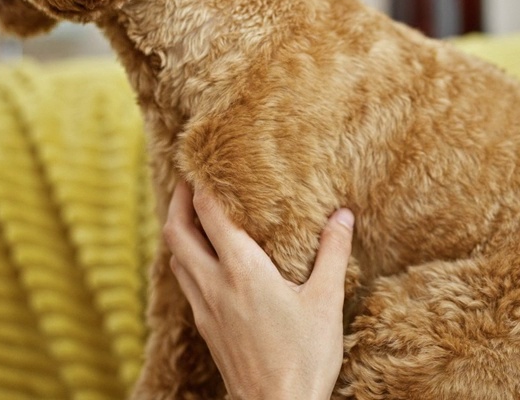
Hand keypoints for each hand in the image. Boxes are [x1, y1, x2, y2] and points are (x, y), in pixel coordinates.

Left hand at [163, 183, 354, 399]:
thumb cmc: (304, 357)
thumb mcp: (326, 301)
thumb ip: (333, 254)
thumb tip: (343, 216)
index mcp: (242, 271)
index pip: (210, 215)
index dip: (202, 185)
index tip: (206, 164)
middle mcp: (215, 285)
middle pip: (176, 233)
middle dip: (178, 202)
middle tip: (189, 182)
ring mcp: (205, 309)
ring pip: (176, 259)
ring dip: (179, 232)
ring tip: (194, 216)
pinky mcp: (206, 329)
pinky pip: (186, 283)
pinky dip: (187, 261)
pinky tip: (206, 263)